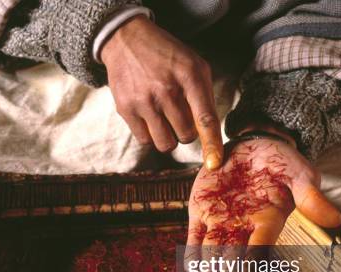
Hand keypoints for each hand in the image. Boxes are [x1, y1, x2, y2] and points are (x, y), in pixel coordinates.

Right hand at [101, 15, 222, 169]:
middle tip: (179, 115)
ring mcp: (144, 101)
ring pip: (165, 144)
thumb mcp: (194, 65)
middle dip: (186, 131)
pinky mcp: (126, 109)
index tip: (214, 163)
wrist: (127, 41)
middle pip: (186, 136)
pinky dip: (150, 134)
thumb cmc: (167, 56)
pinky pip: (145, 140)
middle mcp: (166, 90)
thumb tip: (209, 134)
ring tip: (164, 118)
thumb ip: (205, 97)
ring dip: (169, 137)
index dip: (212, 144)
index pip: (205, 118)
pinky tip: (149, 117)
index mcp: (189, 76)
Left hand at [186, 138, 340, 271]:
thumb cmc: (280, 161)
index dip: (250, 268)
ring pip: (211, 254)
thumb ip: (311, 196)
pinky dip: (191, 254)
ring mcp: (220, 220)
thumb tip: (336, 220)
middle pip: (233, 259)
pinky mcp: (201, 211)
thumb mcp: (299, 173)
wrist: (250, 145)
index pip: (258, 248)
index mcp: (268, 221)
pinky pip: (194, 235)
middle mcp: (243, 226)